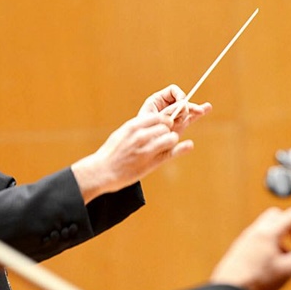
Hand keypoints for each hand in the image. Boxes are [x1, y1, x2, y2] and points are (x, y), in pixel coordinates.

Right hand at [71, 85, 209, 202]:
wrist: (102, 172)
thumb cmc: (110, 153)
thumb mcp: (121, 134)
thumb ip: (136, 128)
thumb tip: (149, 122)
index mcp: (132, 126)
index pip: (157, 117)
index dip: (164, 120)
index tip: (165, 124)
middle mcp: (140, 135)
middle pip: (166, 126)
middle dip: (168, 130)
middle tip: (165, 137)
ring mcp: (146, 149)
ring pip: (171, 137)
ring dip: (171, 140)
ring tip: (166, 146)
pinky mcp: (151, 163)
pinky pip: (171, 153)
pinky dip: (182, 148)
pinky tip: (188, 146)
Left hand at [137, 85, 211, 133]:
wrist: (141, 150)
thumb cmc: (141, 134)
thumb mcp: (152, 120)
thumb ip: (167, 113)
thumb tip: (181, 107)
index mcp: (157, 101)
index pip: (173, 91)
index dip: (180, 95)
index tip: (182, 103)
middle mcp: (167, 107)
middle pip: (182, 101)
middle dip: (187, 106)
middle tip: (194, 113)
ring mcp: (174, 117)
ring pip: (188, 109)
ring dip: (195, 109)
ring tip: (204, 109)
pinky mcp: (179, 127)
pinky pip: (190, 119)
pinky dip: (197, 114)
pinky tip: (207, 107)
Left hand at [209, 206, 290, 289]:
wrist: (229, 289)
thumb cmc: (257, 279)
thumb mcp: (288, 268)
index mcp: (268, 232)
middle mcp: (256, 231)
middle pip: (279, 217)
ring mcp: (248, 238)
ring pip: (271, 230)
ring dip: (286, 241)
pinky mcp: (243, 247)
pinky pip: (262, 240)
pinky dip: (275, 247)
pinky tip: (281, 266)